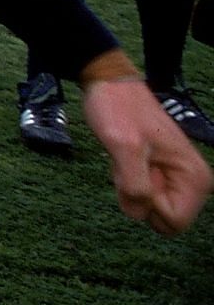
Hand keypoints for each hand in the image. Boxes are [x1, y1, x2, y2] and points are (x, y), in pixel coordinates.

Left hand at [80, 77, 212, 235]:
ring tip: (127, 156)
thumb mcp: (123, 145)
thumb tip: (140, 212)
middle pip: (161, 219)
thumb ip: (135, 184)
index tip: (139, 170)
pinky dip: (125, 179)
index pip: (173, 221)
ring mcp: (175, 179)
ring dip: (129, 185)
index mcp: (195, 178)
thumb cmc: (117, 109)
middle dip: (137, 195)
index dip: (148, 203)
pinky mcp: (159, 174)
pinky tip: (125, 156)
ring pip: (148, 207)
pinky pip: (140, 194)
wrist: (108, 84)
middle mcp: (192, 182)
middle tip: (129, 163)